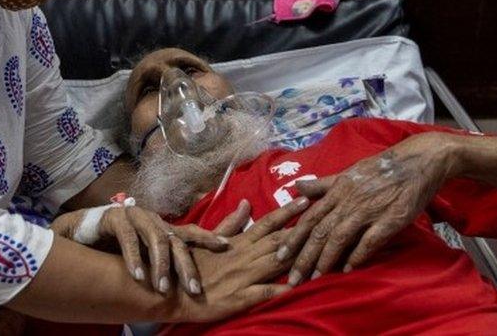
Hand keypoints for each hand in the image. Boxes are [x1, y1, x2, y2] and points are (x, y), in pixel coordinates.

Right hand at [52, 204, 229, 294]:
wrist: (81, 235)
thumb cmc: (116, 247)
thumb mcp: (144, 255)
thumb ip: (164, 261)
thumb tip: (190, 282)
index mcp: (162, 228)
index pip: (190, 232)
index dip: (208, 237)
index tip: (226, 246)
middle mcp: (152, 220)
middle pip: (176, 241)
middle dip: (186, 267)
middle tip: (194, 290)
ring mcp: (134, 217)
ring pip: (155, 239)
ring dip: (159, 266)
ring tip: (162, 288)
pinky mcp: (115, 218)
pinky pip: (128, 239)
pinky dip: (133, 258)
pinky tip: (137, 276)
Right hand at [174, 196, 309, 322]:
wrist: (172, 291)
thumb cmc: (190, 263)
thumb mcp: (207, 237)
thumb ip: (230, 223)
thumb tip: (246, 202)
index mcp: (238, 242)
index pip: (267, 223)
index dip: (288, 211)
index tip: (307, 199)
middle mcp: (245, 256)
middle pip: (279, 241)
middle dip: (302, 229)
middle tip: (325, 217)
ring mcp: (244, 277)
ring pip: (277, 264)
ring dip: (299, 258)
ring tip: (321, 250)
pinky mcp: (240, 298)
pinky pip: (264, 293)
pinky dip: (280, 289)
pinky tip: (298, 287)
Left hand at [280, 132, 457, 283]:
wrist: (416, 162)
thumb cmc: (381, 169)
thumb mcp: (348, 173)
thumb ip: (323, 184)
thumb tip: (297, 187)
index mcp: (337, 191)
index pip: (309, 218)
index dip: (293, 238)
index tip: (280, 256)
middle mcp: (348, 201)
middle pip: (320, 231)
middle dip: (304, 257)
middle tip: (292, 279)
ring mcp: (368, 210)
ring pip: (340, 237)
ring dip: (326, 259)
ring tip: (315, 278)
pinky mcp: (390, 219)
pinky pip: (370, 240)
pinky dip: (358, 255)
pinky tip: (349, 269)